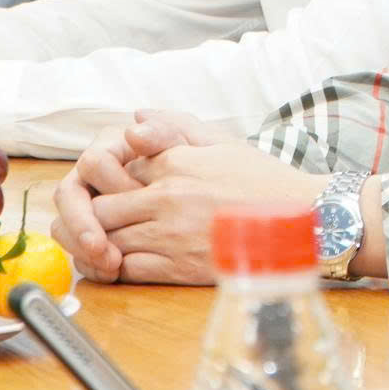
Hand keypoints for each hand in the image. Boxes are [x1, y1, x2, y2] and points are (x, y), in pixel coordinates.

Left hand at [63, 116, 322, 287]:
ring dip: (96, 246)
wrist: (302, 220)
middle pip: (103, 209)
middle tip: (86, 224)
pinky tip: (116, 267)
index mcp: (175, 163)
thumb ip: (174, 128)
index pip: (117, 171)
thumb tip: (132, 120)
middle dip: (89, 218)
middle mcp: (166, 196)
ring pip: (109, 240)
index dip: (103, 184)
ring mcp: (170, 234)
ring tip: (95, 247)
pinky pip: (129, 269)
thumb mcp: (221, 141)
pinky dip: (114, 270)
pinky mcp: (178, 267)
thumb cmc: (265, 181)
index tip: (101, 192)